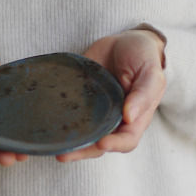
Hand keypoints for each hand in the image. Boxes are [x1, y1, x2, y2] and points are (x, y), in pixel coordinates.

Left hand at [56, 29, 165, 161]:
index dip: (115, 145)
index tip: (101, 143)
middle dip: (82, 151)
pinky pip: (68, 114)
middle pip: (98, 143)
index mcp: (134, 118)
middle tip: (63, 154)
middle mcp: (113, 119)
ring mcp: (94, 111)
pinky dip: (57, 122)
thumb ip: (143, 94)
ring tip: (51, 148)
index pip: (126, 140)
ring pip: (81, 134)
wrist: (124, 41)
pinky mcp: (78, 99)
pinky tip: (44, 126)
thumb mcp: (151, 73)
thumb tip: (129, 116)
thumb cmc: (144, 58)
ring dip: (67, 143)